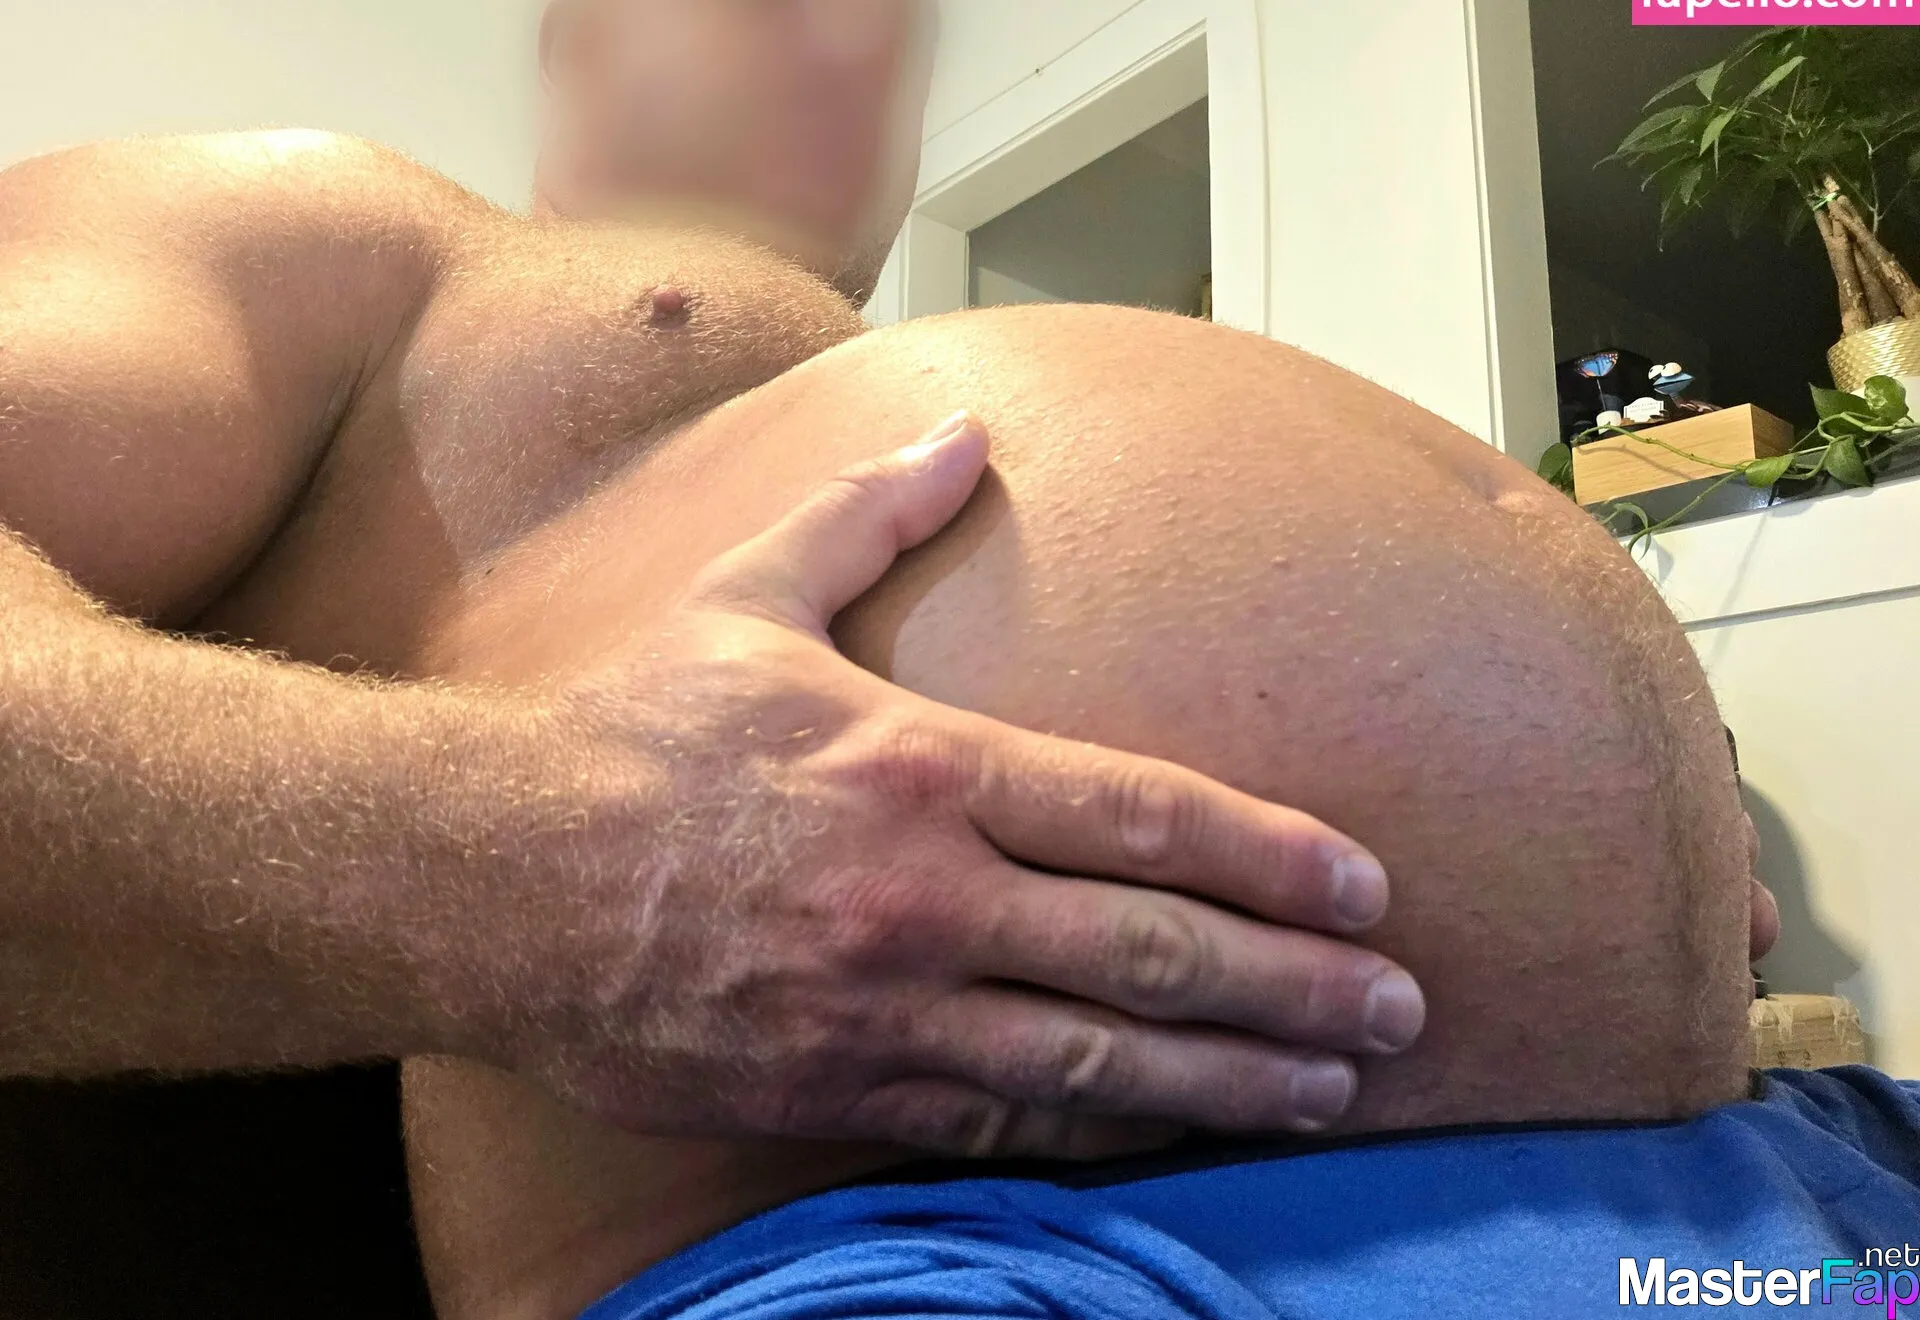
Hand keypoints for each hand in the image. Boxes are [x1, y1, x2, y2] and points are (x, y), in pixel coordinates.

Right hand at [491, 413, 1426, 1157]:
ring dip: (1235, 1078)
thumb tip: (960, 427)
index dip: (1275, 855)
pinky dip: (1108, 1130)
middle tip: (1403, 1008)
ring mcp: (888, 1006)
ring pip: (1101, 1059)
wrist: (493, 880)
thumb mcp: (748, 593)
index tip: (1367, 885)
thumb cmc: (631, 733)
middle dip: (1296, 985)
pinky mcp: (841, 1086)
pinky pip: (1004, 1119)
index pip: (1146, 815)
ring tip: (1337, 1087)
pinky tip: (1184, 1135)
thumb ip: (868, 513)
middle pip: (1155, 951)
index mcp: (925, 766)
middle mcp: (928, 896)